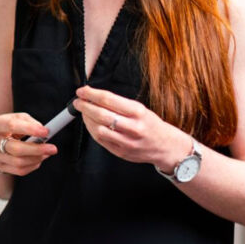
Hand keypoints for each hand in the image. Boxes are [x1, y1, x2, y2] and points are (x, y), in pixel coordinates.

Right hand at [0, 112, 57, 175]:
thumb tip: (42, 130)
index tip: (46, 132)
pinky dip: (32, 166)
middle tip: (53, 148)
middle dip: (37, 149)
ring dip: (37, 158)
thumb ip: (29, 122)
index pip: (12, 126)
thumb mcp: (17, 118)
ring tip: (47, 153)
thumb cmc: (8, 129)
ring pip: (19, 162)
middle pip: (16, 149)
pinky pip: (19, 170)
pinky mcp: (0, 167)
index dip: (30, 129)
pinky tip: (38, 159)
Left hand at [73, 85, 191, 170]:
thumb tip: (94, 96)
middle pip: (101, 115)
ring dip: (86, 119)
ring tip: (84, 112)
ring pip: (99, 129)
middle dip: (85, 106)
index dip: (91, 94)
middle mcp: (133, 127)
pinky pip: (101, 140)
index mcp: (138, 112)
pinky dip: (92, 130)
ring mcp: (127, 142)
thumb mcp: (140, 109)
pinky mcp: (121, 152)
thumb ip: (118, 104)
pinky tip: (90, 124)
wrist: (166, 146)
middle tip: (78, 102)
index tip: (82, 91)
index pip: (109, 100)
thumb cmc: (151, 124)